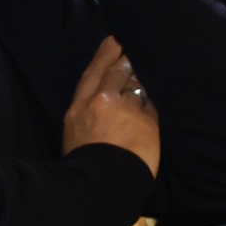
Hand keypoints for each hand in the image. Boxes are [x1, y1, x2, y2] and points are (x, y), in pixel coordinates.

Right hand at [62, 36, 160, 174]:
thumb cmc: (83, 162)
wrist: (101, 184)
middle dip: (126, 60)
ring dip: (141, 83)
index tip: (114, 41)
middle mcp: (103, 101)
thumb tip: (102, 102)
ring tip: (147, 78)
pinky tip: (151, 107)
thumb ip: (87, 111)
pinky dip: (150, 105)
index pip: (93, 73)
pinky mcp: (147, 121)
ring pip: (137, 87)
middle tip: (133, 51)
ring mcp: (127, 109)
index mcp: (80, 106)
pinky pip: (151, 106)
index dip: (105, 55)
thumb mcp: (74, 131)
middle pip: (117, 72)